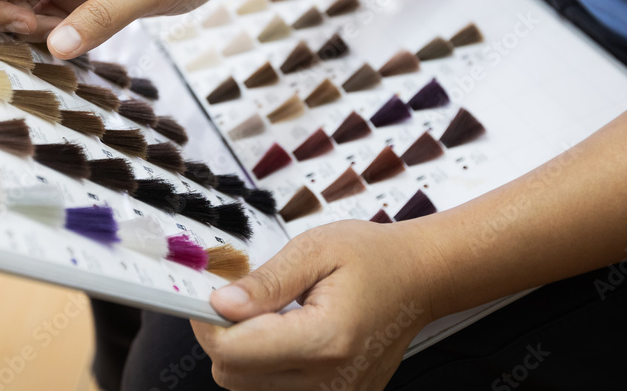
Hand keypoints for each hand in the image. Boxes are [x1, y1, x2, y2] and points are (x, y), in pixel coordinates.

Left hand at [192, 220, 443, 390]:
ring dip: (246, 353)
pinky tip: (287, 335)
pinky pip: (276, 390)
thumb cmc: (372, 258)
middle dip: (225, 336)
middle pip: (234, 376)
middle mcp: (331, 381)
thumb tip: (220, 305)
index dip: (209, 322)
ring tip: (274, 315)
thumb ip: (265, 282)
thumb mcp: (315, 249)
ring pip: (249, 387)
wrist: (417, 279)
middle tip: (243, 299)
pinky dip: (268, 365)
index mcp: (325, 340)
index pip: (234, 352)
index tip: (211, 295)